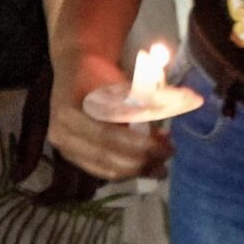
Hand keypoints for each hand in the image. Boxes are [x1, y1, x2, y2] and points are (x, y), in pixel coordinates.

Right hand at [47, 55, 175, 182]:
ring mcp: (67, 150)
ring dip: (139, 169)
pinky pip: (105, 171)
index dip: (137, 143)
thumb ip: (143, 100)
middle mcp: (62, 136)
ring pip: (107, 169)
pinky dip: (129, 170)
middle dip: (141, 160)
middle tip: (169, 152)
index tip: (164, 142)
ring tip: (162, 163)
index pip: (106, 135)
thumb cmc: (99, 73)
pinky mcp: (77, 159)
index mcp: (68, 113)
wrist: (75, 72)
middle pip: (106, 157)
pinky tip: (149, 165)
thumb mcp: (120, 81)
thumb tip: (180, 111)